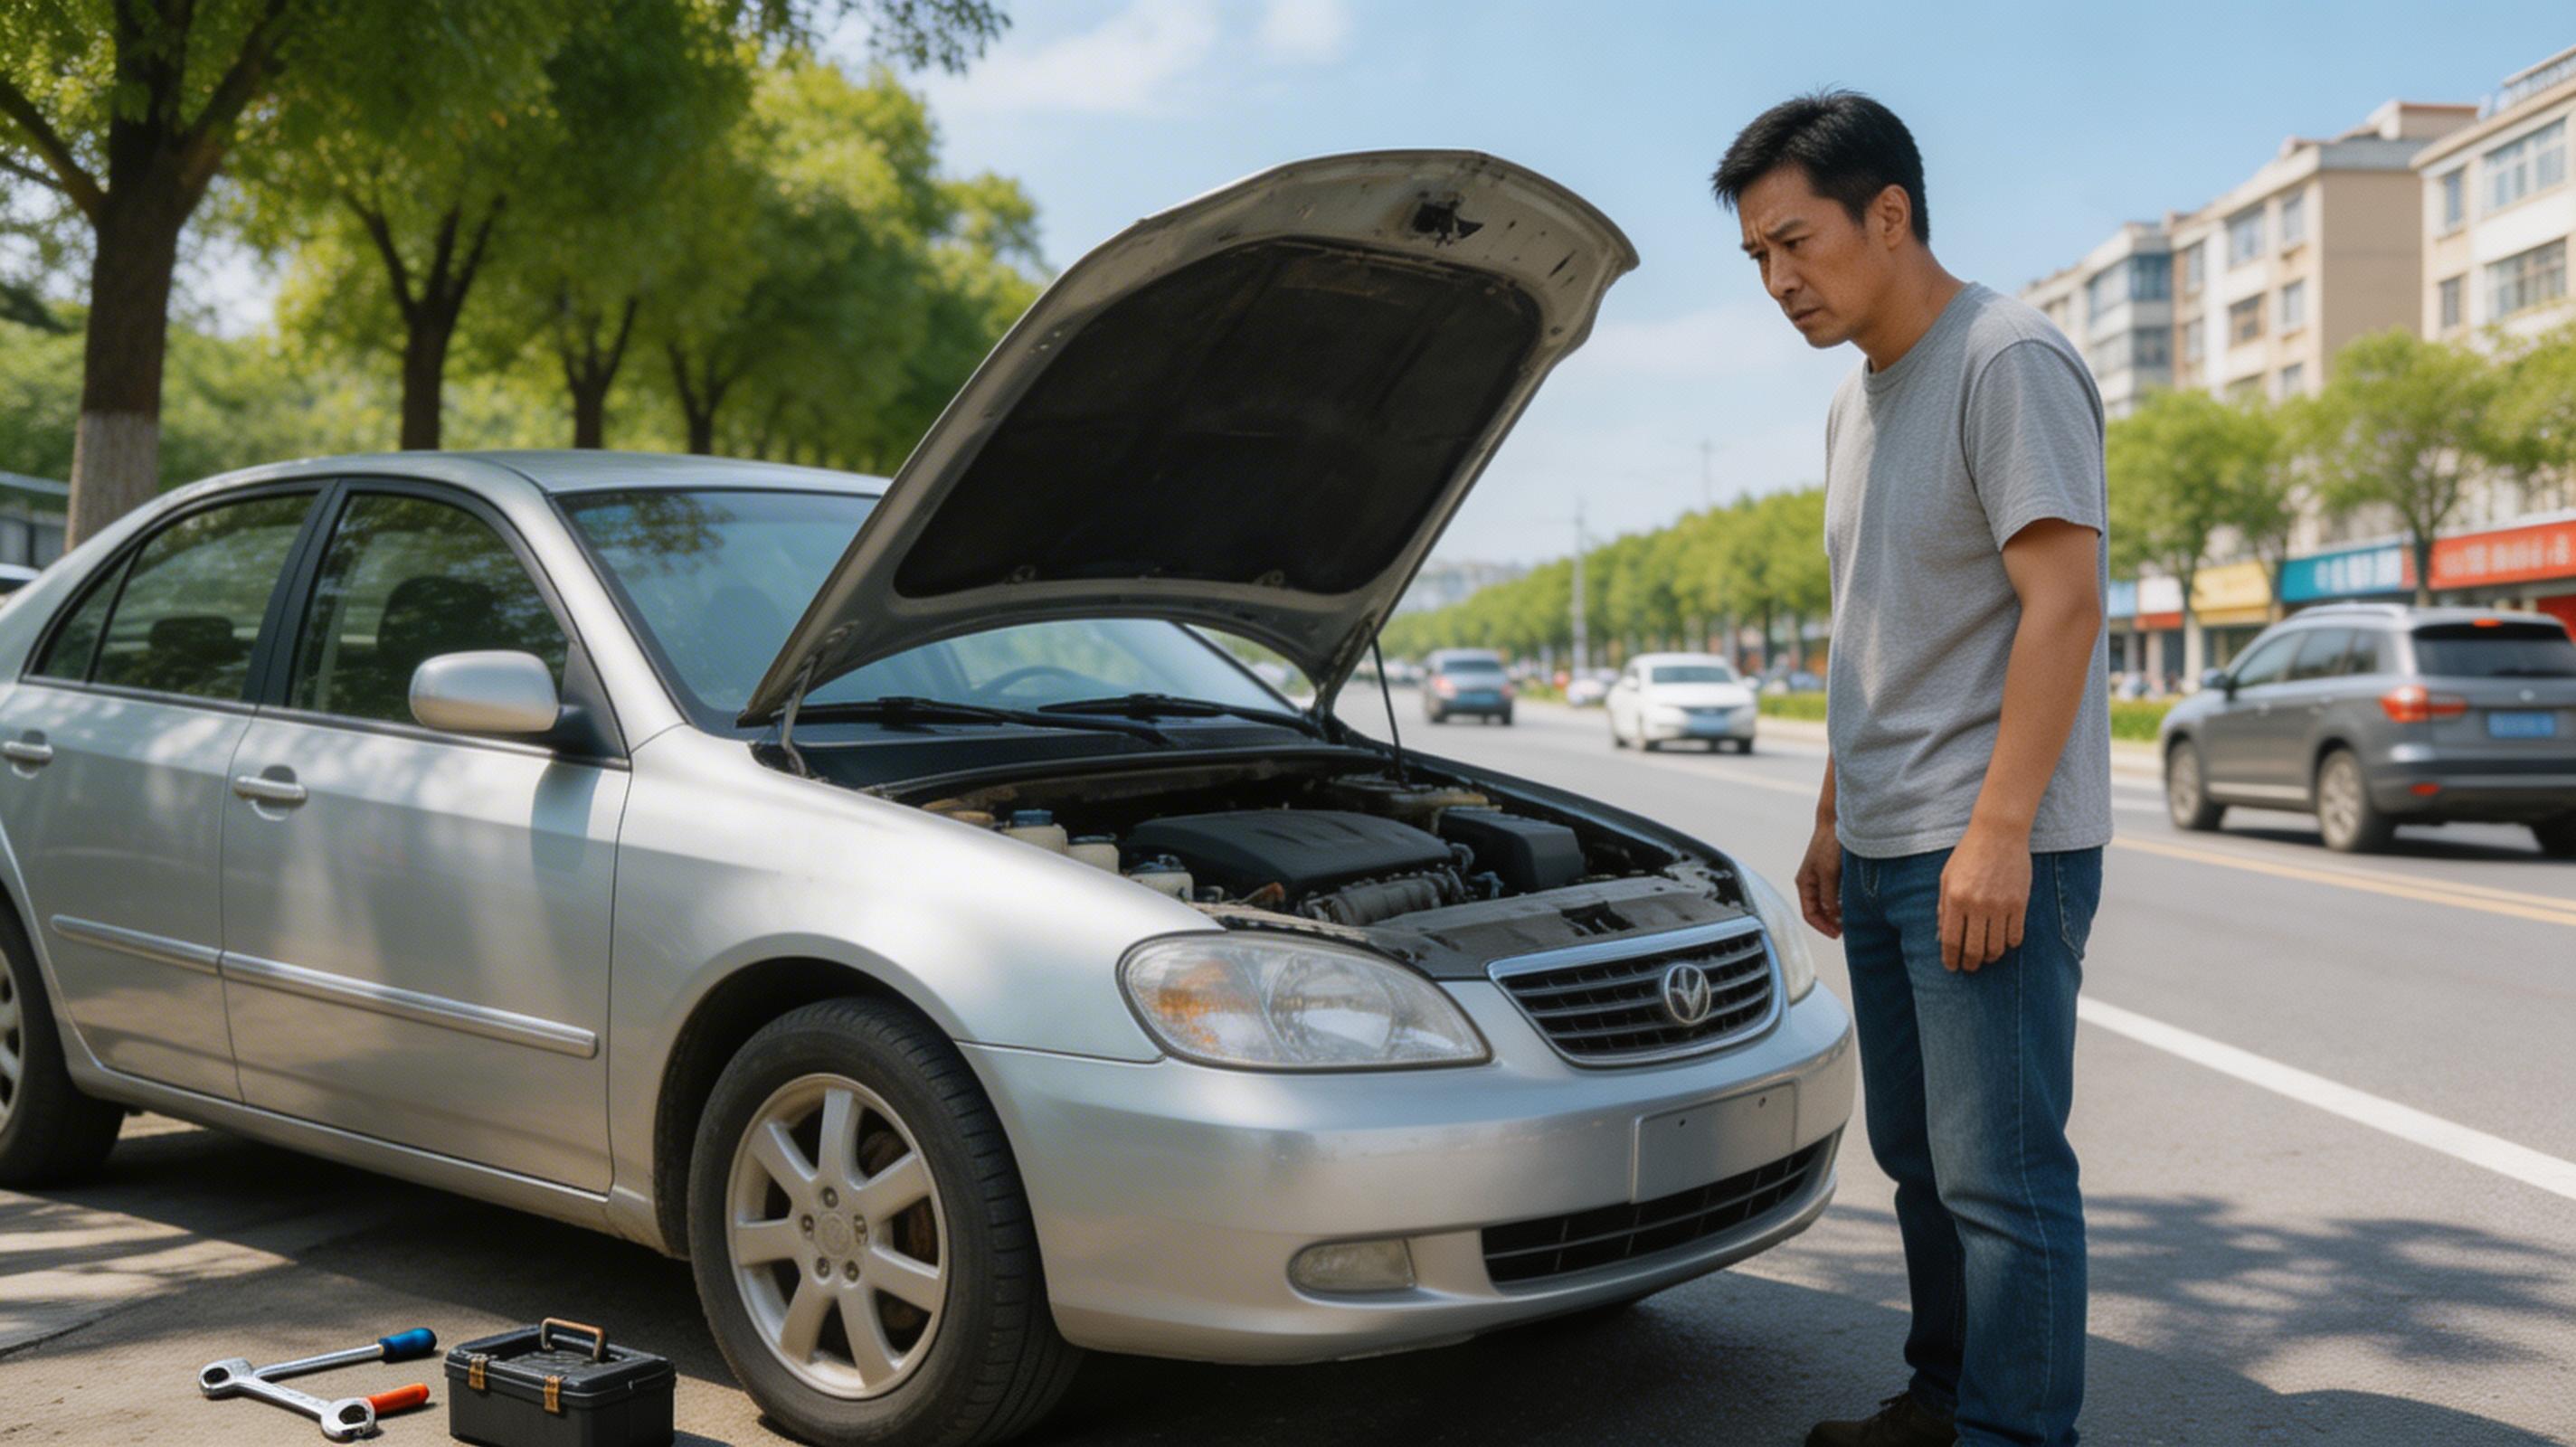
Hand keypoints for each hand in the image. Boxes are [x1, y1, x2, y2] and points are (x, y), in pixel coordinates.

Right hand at [1794, 819, 1841, 939]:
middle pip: (1819, 911)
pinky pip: (1837, 893)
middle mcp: (1812, 882)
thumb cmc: (1829, 843)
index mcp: (1804, 883)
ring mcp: (1823, 877)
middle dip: (1831, 922)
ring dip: (1839, 912)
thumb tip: (1832, 915)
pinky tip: (1854, 903)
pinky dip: (1844, 901)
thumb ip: (1828, 896)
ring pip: (1829, 903)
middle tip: (1846, 930)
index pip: (1809, 914)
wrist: (1837, 821)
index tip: (1837, 934)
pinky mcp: (1834, 872)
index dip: (1823, 926)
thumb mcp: (1828, 873)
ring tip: (1852, 918)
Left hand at [1939, 820, 2029, 970]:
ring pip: (1996, 947)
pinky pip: (2016, 936)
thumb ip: (1943, 907)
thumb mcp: (1947, 877)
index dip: (1950, 959)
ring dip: (1990, 957)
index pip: (1951, 941)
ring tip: (1986, 956)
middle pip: (1973, 950)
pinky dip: (2009, 945)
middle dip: (1970, 964)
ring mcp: (2000, 905)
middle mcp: (1977, 905)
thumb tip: (1942, 935)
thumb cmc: (1969, 854)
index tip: (1951, 967)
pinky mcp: (2019, 903)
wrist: (1999, 833)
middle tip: (1969, 967)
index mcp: (1955, 899)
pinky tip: (2004, 943)